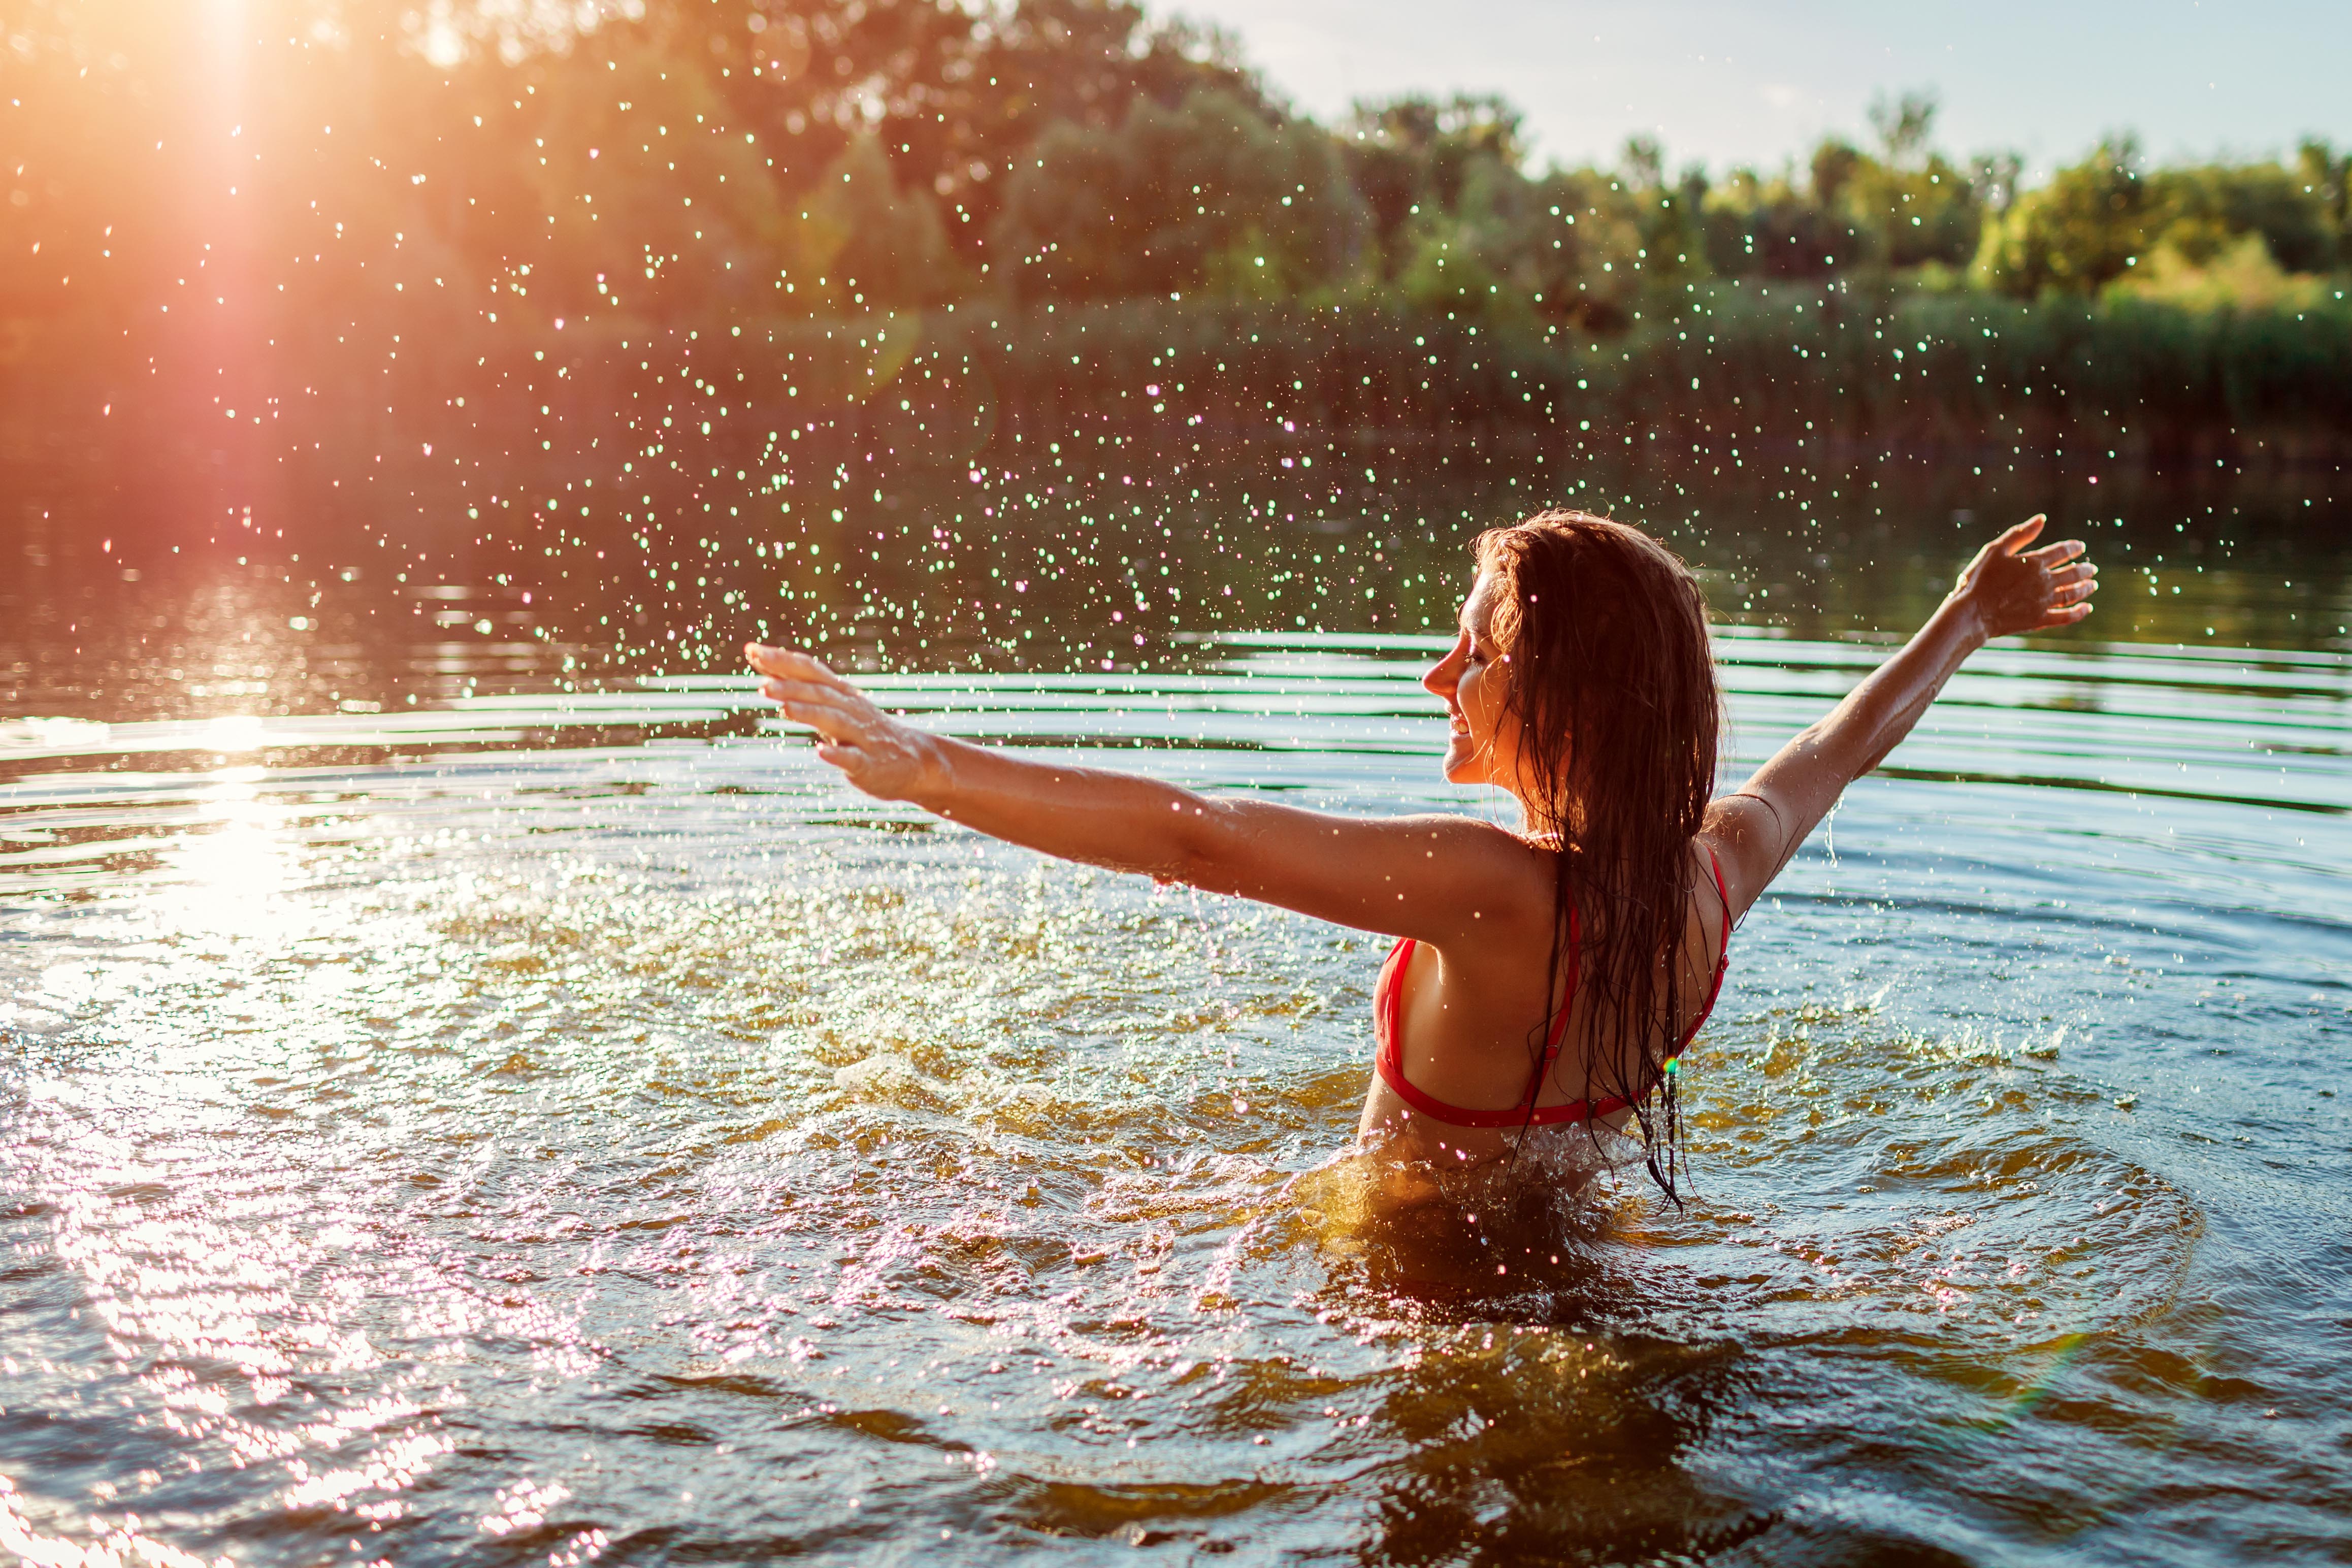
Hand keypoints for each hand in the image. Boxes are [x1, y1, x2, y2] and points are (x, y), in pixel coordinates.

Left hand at [744, 643, 942, 800]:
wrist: (915, 762)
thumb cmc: (865, 732)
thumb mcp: (835, 708)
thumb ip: (804, 692)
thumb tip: (766, 672)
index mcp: (841, 694)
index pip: (810, 670)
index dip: (782, 660)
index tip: (751, 650)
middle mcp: (852, 710)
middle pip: (819, 693)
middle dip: (791, 686)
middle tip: (762, 684)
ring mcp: (862, 737)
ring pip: (834, 720)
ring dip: (809, 713)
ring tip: (784, 708)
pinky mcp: (870, 764)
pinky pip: (853, 759)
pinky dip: (837, 755)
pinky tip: (821, 753)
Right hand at [1948, 514, 2097, 641]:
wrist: (1973, 613)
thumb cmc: (1979, 580)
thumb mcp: (1995, 551)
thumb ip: (2019, 534)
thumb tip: (2042, 519)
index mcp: (2034, 562)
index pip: (2062, 551)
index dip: (2073, 548)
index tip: (2080, 547)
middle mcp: (2044, 581)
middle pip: (2073, 572)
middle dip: (2084, 569)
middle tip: (2092, 568)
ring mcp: (2044, 601)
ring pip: (2073, 593)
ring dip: (2085, 588)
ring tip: (2092, 585)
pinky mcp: (2040, 620)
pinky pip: (2066, 616)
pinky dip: (2079, 612)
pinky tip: (2087, 608)